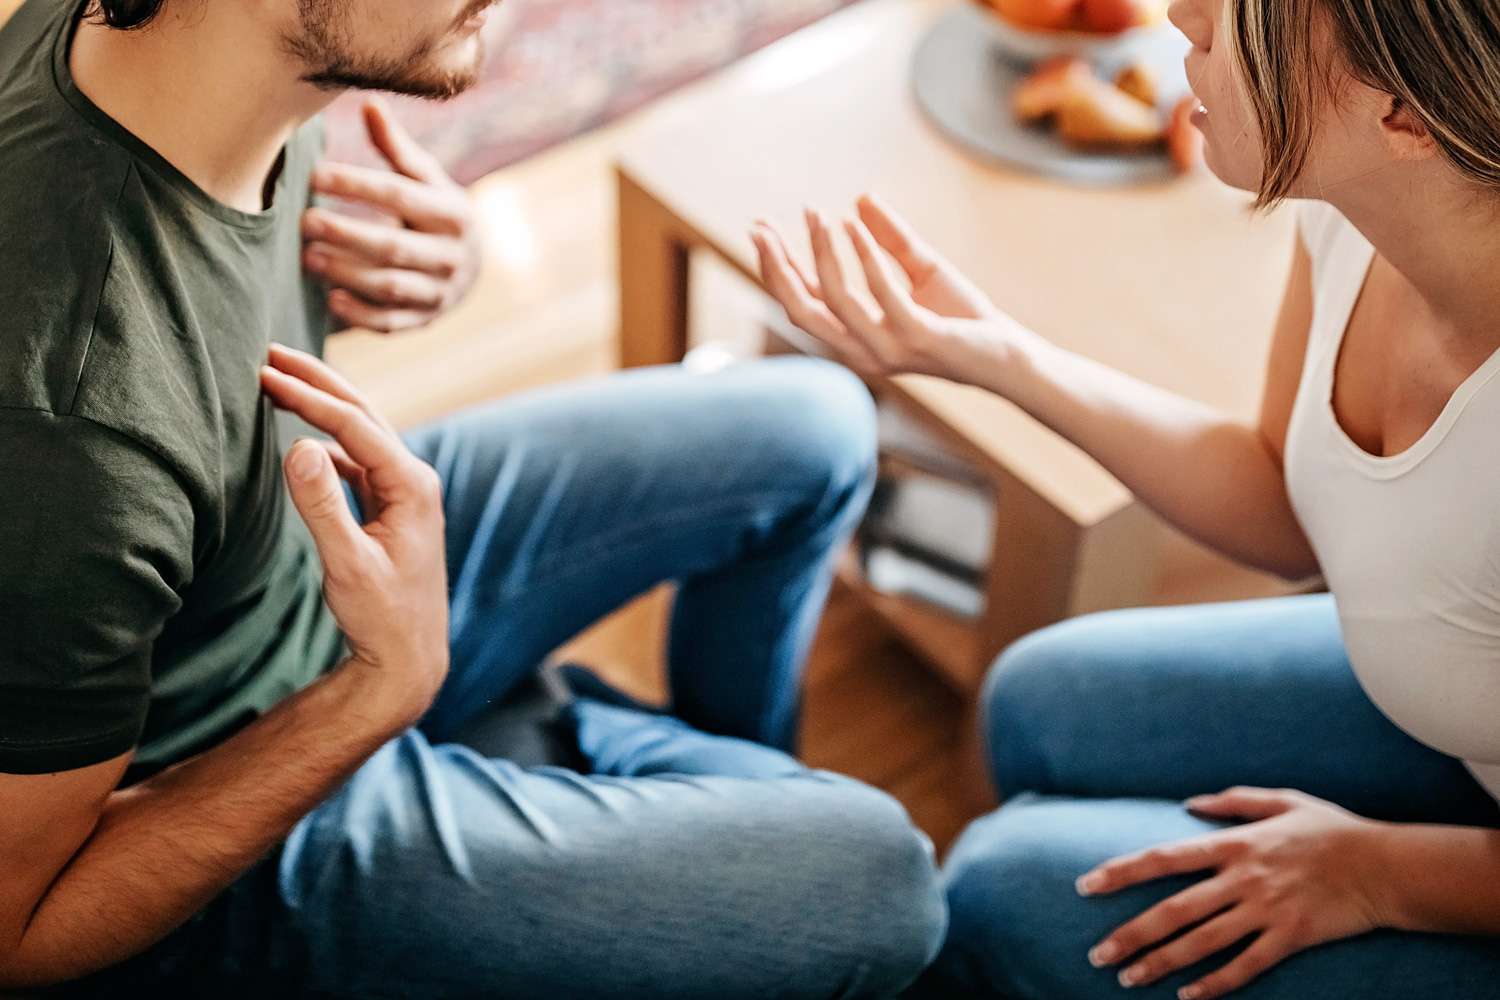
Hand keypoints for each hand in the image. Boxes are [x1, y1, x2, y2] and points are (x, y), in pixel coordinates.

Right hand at [259, 343, 449, 723]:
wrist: (409, 656)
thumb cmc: (382, 616)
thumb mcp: (346, 564)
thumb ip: (322, 505)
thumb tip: (298, 444)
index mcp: (412, 485)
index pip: (354, 425)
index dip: (308, 396)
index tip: (264, 374)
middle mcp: (415, 480)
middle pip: (362, 415)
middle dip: (316, 382)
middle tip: (270, 353)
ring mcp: (406, 491)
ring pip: (359, 434)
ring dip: (321, 407)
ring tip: (279, 381)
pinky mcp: (393, 506)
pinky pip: (357, 461)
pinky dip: (328, 442)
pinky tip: (301, 439)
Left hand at [302, 98, 480, 332]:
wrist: (470, 266)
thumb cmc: (435, 212)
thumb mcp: (427, 179)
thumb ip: (396, 149)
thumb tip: (368, 104)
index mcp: (453, 214)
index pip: (400, 196)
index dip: (356, 185)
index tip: (314, 174)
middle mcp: (452, 256)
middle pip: (392, 245)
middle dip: (345, 233)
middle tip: (303, 220)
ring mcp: (440, 292)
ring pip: (389, 286)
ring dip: (346, 272)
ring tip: (308, 257)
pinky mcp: (425, 319)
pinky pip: (391, 322)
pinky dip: (360, 314)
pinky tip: (331, 298)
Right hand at [750, 194, 1024, 382]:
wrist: (1007, 358)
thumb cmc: (964, 320)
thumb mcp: (922, 271)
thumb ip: (891, 239)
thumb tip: (860, 198)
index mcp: (855, 339)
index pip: (802, 303)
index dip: (776, 268)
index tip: (760, 228)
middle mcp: (861, 351)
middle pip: (801, 310)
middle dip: (776, 267)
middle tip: (760, 225)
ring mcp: (887, 348)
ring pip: (835, 300)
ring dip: (820, 254)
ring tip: (815, 215)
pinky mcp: (917, 338)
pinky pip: (881, 294)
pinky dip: (864, 256)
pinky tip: (852, 225)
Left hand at [1079, 787, 1389, 998]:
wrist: (1387, 866)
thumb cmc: (1332, 829)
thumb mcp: (1281, 799)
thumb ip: (1232, 801)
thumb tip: (1189, 803)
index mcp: (1234, 844)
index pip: (1164, 858)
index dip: (1122, 872)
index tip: (1087, 885)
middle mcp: (1243, 879)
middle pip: (1174, 911)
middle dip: (1130, 934)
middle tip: (1096, 954)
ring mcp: (1266, 911)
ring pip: (1201, 943)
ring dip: (1160, 963)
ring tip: (1126, 978)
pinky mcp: (1290, 938)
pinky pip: (1246, 967)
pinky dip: (1215, 984)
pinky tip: (1187, 997)